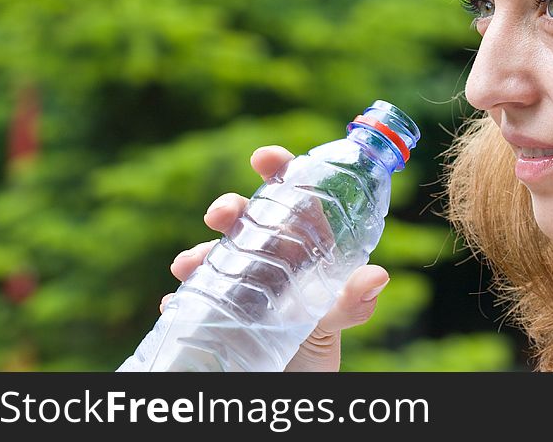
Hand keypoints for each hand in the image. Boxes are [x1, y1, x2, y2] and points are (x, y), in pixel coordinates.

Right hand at [162, 145, 389, 371]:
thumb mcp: (332, 324)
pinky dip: (180, 294)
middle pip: (247, 219)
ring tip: (188, 264)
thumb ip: (352, 303)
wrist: (287, 393)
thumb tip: (377, 276)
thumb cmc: (314, 351)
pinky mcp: (212, 311)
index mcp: (302, 248)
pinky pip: (191, 296)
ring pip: (213, 253)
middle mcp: (267, 260)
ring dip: (197, 251)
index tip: (264, 158)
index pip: (294, 198)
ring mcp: (237, 283)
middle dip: (230, 208)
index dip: (280, 171)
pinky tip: (175, 298)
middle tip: (221, 214)